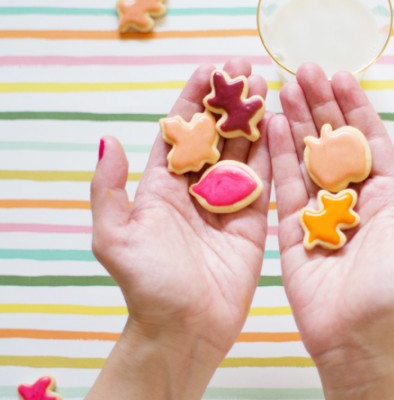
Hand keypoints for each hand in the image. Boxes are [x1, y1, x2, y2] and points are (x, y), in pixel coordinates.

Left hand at [91, 59, 271, 363]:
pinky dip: (271, 152)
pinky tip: (279, 124)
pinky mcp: (253, 222)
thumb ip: (108, 189)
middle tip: (245, 68)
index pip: (179, 132)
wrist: (184, 331)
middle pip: (214, 134)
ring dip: (252, 118)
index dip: (193, 99)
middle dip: (228, 100)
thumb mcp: (114, 237)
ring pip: (242, 151)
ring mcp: (227, 204)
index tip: (209, 69)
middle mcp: (195, 190)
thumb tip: (106, 140)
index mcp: (161, 187)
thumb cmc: (146, 285)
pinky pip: (264, 181)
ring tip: (265, 85)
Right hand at [268, 64, 393, 374]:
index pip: (369, 140)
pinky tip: (272, 126)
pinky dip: (278, 155)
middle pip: (334, 140)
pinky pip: (285, 185)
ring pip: (306, 156)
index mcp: (387, 197)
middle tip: (303, 70)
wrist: (355, 340)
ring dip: (295, 121)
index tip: (341, 76)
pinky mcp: (292, 227)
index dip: (356, 108)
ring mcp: (320, 210)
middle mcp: (352, 197)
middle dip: (320, 104)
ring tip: (282, 88)